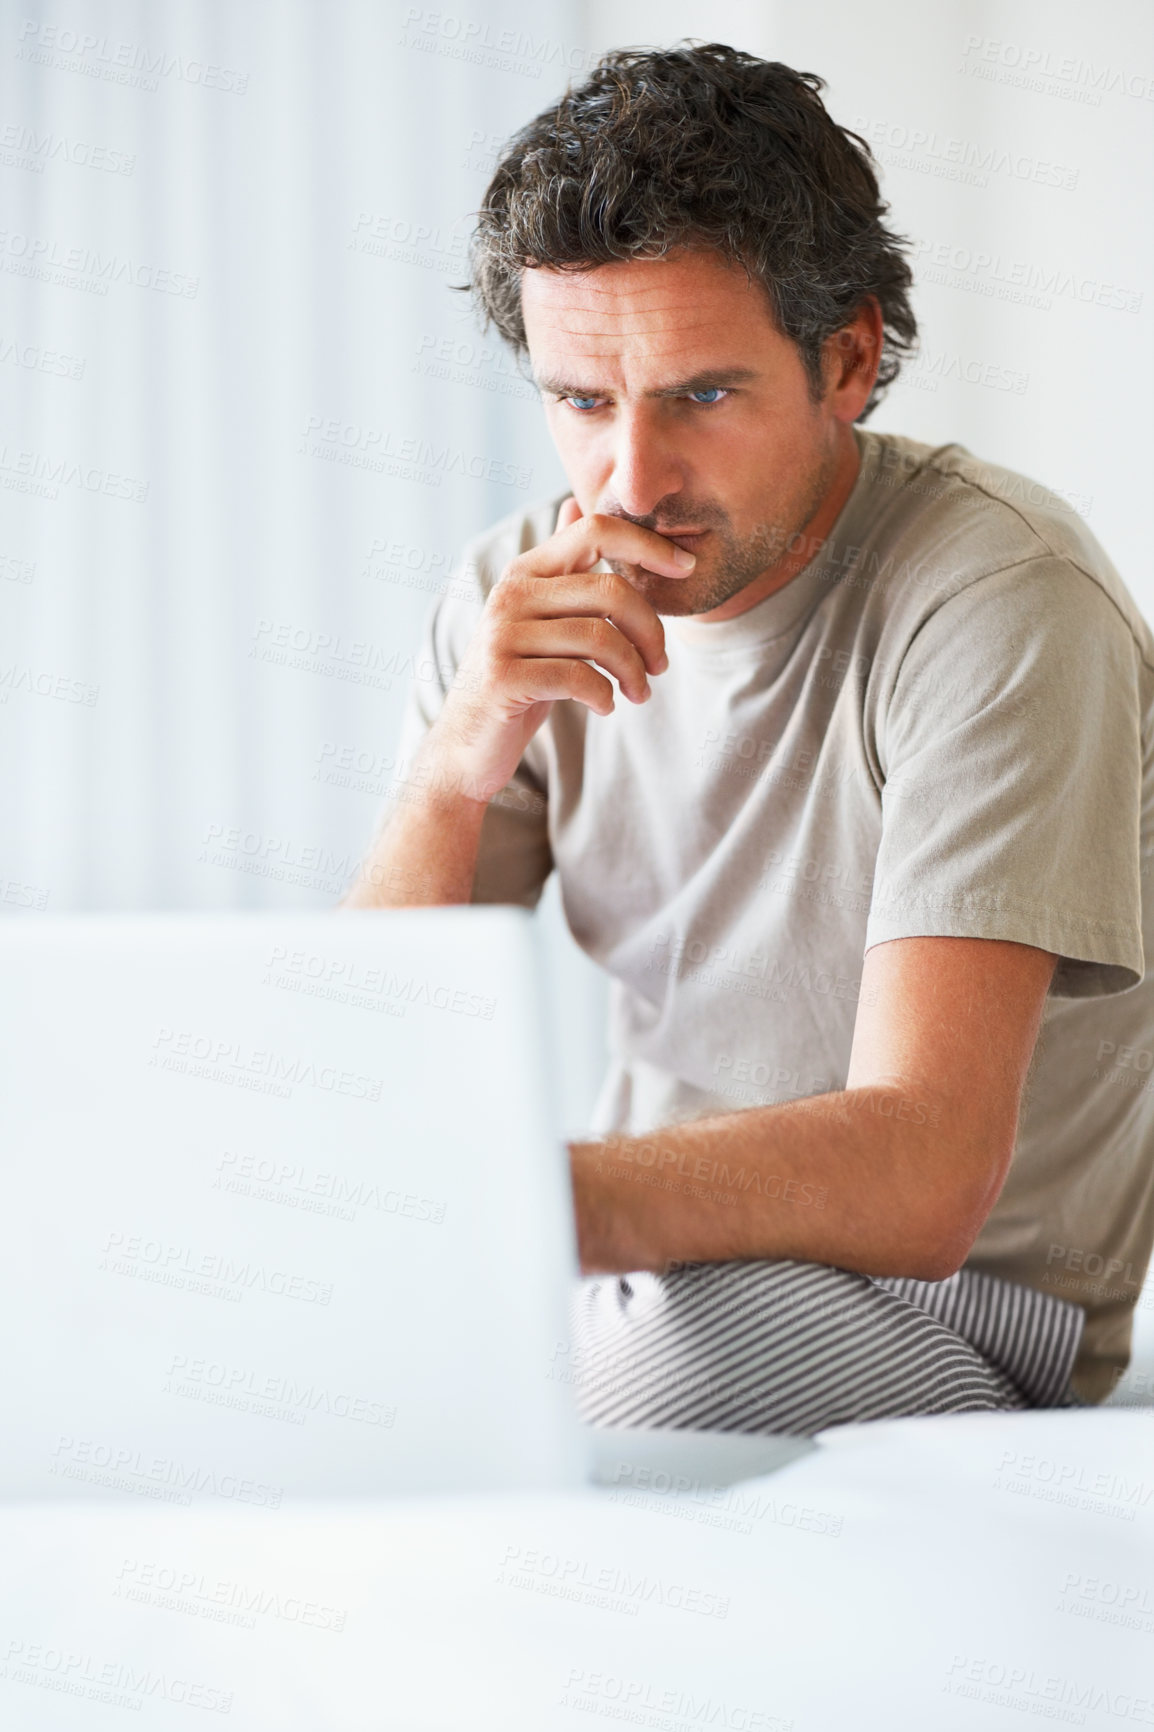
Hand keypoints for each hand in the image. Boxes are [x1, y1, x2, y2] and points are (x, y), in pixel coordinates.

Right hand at [428, 498, 694, 803]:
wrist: (467, 744)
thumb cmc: (517, 678)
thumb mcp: (536, 617)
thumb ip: (560, 569)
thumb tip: (575, 506)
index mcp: (525, 572)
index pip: (595, 531)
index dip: (647, 543)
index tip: (687, 568)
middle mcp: (511, 594)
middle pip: (610, 590)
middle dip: (651, 630)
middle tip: (660, 664)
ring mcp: (503, 635)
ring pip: (600, 638)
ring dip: (634, 671)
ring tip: (639, 693)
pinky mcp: (503, 677)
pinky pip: (579, 677)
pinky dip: (605, 695)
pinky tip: (607, 706)